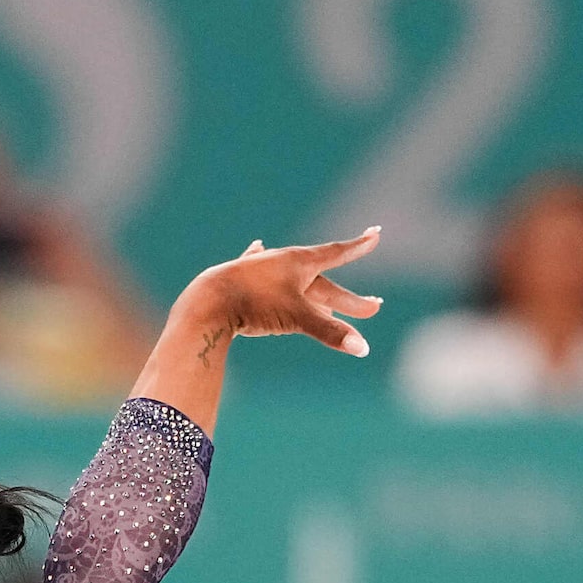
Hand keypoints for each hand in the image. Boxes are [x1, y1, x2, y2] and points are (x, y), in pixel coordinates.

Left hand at [182, 229, 384, 356]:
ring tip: (326, 293)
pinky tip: (257, 246)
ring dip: (313, 288)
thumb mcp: (296, 318)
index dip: (358, 246)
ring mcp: (260, 269)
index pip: (337, 253)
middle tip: (373, 308)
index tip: (375, 233)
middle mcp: (282, 262)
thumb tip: (363, 349)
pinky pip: (256, 264)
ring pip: (294, 280)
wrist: (207, 300)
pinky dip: (261, 258)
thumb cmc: (255, 304)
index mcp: (300, 262)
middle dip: (348, 298)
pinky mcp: (239, 278)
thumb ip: (330, 332)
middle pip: (323, 282)